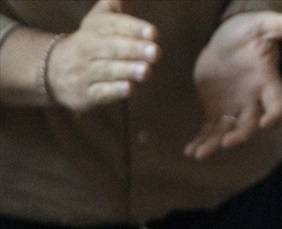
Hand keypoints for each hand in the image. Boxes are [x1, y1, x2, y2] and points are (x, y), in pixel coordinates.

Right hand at [40, 0, 157, 110]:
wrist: (52, 71)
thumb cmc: (89, 44)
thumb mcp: (98, 21)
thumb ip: (116, 7)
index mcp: (93, 28)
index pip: (113, 25)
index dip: (133, 28)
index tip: (153, 32)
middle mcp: (86, 48)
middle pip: (110, 47)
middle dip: (133, 49)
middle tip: (155, 52)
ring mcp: (84, 72)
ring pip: (106, 70)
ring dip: (127, 70)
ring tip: (147, 70)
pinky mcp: (85, 94)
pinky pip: (100, 92)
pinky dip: (114, 91)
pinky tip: (129, 88)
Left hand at [184, 8, 281, 159]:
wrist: (230, 41)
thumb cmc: (249, 33)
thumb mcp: (263, 26)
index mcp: (268, 85)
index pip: (277, 105)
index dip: (274, 115)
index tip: (267, 123)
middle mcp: (254, 102)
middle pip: (251, 124)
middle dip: (240, 134)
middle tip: (228, 143)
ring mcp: (235, 108)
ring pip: (228, 131)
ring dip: (215, 144)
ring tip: (200, 154)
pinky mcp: (217, 110)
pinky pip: (210, 129)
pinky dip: (202, 141)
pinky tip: (190, 151)